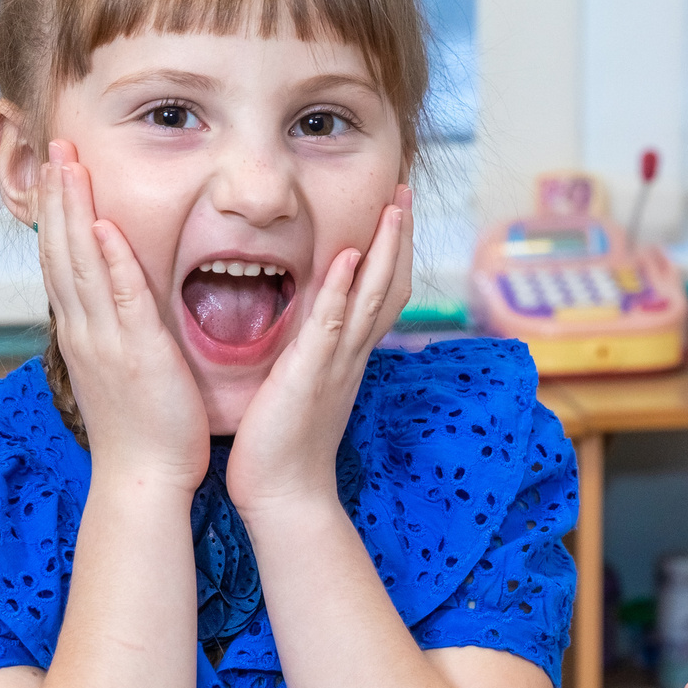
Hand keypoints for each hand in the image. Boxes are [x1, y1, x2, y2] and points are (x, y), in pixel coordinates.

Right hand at [36, 140, 208, 493]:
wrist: (142, 478)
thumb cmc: (141, 431)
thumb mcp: (119, 371)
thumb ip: (115, 333)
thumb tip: (113, 308)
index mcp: (83, 333)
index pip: (61, 261)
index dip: (57, 214)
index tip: (57, 173)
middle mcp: (85, 330)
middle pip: (61, 250)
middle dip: (57, 196)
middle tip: (54, 147)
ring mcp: (105, 340)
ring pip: (81, 264)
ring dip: (74, 211)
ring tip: (69, 165)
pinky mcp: (135, 352)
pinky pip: (119, 298)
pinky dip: (110, 261)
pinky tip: (105, 227)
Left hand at [225, 187, 411, 516]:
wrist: (285, 496)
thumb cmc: (281, 448)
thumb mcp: (299, 390)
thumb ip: (305, 357)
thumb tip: (302, 332)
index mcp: (345, 357)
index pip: (378, 295)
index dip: (389, 252)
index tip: (392, 212)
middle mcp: (350, 355)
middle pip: (388, 285)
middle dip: (398, 236)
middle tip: (406, 191)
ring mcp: (336, 363)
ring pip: (372, 296)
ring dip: (385, 249)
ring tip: (394, 206)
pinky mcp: (311, 375)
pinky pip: (332, 325)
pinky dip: (342, 290)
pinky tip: (349, 257)